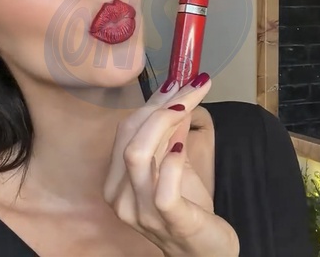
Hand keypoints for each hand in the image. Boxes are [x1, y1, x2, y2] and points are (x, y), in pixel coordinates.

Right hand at [103, 73, 239, 256]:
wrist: (203, 252)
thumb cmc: (186, 208)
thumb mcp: (173, 164)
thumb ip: (169, 133)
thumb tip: (177, 90)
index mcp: (117, 181)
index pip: (126, 129)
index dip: (153, 101)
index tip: (179, 81)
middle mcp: (120, 196)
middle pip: (129, 137)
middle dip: (162, 105)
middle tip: (192, 86)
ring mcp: (141, 211)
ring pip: (137, 154)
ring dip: (165, 122)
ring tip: (189, 106)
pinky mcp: (168, 221)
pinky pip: (163, 188)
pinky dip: (173, 161)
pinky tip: (184, 147)